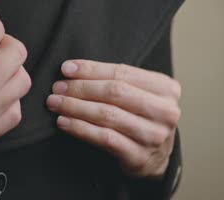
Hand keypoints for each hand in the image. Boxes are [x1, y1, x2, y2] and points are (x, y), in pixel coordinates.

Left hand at [46, 60, 181, 177]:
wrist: (157, 156)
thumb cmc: (143, 118)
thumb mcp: (140, 94)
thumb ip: (118, 80)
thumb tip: (73, 69)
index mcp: (167, 89)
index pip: (123, 73)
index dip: (92, 69)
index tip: (67, 68)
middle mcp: (165, 111)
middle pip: (115, 92)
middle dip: (81, 88)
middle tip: (58, 87)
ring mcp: (153, 135)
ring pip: (107, 115)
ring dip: (76, 107)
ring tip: (57, 103)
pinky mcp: (139, 156)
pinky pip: (104, 138)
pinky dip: (80, 128)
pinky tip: (65, 122)